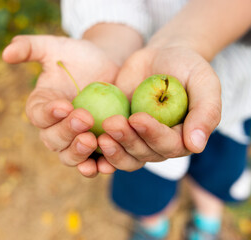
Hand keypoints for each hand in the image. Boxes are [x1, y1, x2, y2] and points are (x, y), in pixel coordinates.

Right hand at [2, 35, 118, 176]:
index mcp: (41, 107)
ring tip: (92, 141)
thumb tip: (6, 53)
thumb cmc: (79, 56)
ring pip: (68, 156)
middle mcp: (53, 128)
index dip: (48, 113)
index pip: (38, 115)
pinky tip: (107, 164)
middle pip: (52, 140)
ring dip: (78, 153)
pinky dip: (97, 167)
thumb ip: (30, 47)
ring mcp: (73, 140)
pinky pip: (92, 163)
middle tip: (84, 118)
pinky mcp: (94, 147)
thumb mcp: (55, 47)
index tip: (64, 105)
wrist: (107, 66)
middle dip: (66, 132)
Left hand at [97, 46, 220, 170]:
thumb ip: (206, 112)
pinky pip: (106, 147)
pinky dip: (96, 151)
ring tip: (98, 135)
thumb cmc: (186, 67)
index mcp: (182, 138)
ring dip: (111, 150)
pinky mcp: (117, 133)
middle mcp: (158, 145)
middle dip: (126, 141)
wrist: (160, 56)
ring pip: (123, 156)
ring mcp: (136, 140)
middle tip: (111, 123)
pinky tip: (85, 143)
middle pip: (142, 154)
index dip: (152, 135)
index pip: (167, 145)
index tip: (136, 117)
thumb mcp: (203, 82)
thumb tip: (195, 146)